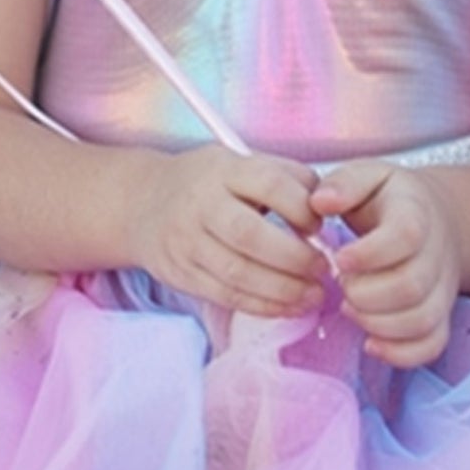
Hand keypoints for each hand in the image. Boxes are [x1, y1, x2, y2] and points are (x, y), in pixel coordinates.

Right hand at [126, 148, 325, 317]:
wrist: (142, 204)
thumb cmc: (208, 183)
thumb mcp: (241, 163)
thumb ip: (285, 178)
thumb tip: (327, 207)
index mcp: (223, 169)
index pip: (269, 185)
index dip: (302, 208)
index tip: (320, 226)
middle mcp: (200, 204)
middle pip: (251, 235)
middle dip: (295, 258)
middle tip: (323, 268)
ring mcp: (187, 242)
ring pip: (238, 273)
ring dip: (284, 290)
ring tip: (314, 295)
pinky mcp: (181, 274)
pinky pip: (226, 296)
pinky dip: (263, 305)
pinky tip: (288, 306)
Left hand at [311, 163, 462, 367]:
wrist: (432, 219)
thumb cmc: (387, 199)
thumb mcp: (368, 176)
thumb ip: (344, 183)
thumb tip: (319, 202)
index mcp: (416, 212)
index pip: (406, 235)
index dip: (370, 253)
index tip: (339, 258)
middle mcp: (436, 253)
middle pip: (411, 286)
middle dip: (367, 295)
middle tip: (341, 284)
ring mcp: (442, 288)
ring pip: (422, 320)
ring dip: (378, 323)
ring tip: (349, 309)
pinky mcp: (440, 316)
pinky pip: (432, 345)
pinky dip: (401, 353)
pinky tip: (369, 343)